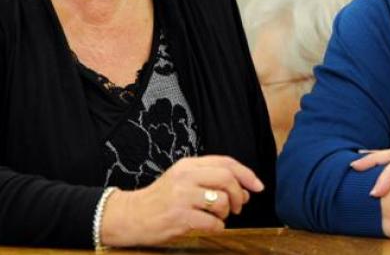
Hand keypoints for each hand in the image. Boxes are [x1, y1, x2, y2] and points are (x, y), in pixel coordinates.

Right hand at [101, 155, 263, 246]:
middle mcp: (186, 177)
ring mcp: (182, 197)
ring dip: (226, 213)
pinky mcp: (180, 218)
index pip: (226, 163)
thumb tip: (244, 189)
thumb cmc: (160, 199)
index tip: (258, 186)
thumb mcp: (182, 179)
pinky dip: (217, 227)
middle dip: (240, 195)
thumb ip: (209, 178)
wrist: (131, 216)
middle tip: (238, 206)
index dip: (247, 174)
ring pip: (222, 201)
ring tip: (218, 217)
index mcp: (188, 165)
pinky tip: (208, 226)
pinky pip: (213, 223)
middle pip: (228, 179)